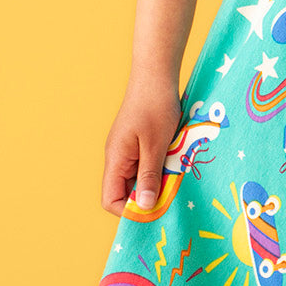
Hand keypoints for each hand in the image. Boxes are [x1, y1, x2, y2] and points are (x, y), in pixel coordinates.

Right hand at [102, 81, 181, 215]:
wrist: (156, 75)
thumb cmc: (155, 107)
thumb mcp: (156, 145)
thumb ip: (150, 176)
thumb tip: (144, 208)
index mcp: (115, 160)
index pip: (111, 200)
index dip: (129, 211)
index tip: (154, 209)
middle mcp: (117, 158)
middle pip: (124, 192)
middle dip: (146, 197)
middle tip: (170, 196)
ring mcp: (127, 150)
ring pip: (137, 179)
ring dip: (155, 182)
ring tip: (175, 179)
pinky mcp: (138, 142)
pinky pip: (145, 165)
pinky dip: (159, 168)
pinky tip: (175, 164)